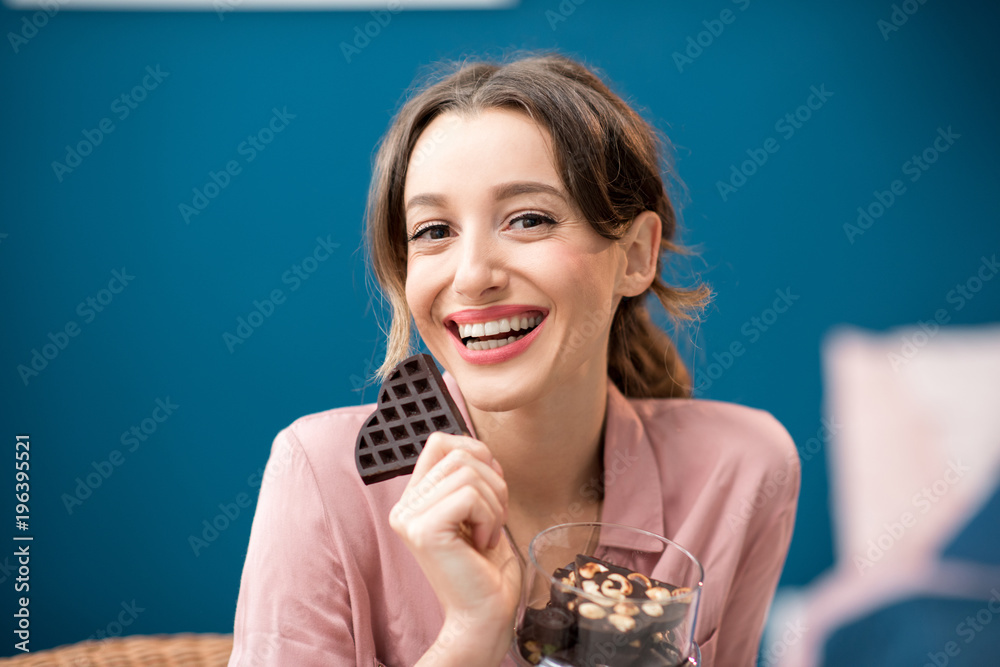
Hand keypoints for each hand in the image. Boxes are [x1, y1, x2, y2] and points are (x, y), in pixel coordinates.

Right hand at [390, 432, 520, 664]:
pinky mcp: (424, 529)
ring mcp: (410, 517)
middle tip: (492, 521)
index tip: (490, 486)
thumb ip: (469, 476)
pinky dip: (489, 518)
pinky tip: (482, 543)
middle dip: (494, 484)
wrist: (485, 613)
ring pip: (468, 473)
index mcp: (415, 498)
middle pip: (460, 454)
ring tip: (486, 534)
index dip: (475, 451)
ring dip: (494, 504)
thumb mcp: (477, 509)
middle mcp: (405, 506)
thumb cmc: (486, 567)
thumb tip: (478, 447)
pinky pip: (470, 496)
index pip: (439, 442)